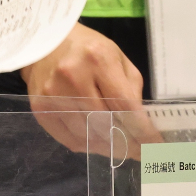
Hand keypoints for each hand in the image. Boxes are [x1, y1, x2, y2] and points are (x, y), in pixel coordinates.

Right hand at [22, 24, 145, 150]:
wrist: (45, 44)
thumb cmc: (88, 50)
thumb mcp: (118, 57)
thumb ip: (131, 88)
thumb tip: (140, 124)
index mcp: (98, 59)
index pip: (125, 104)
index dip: (142, 130)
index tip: (155, 145)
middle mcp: (73, 77)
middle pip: (106, 124)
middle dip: (128, 143)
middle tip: (140, 151)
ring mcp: (53, 96)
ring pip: (89, 137)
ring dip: (109, 148)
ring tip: (121, 148)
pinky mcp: (41, 110)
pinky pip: (71, 140)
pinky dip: (90, 147)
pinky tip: (101, 144)